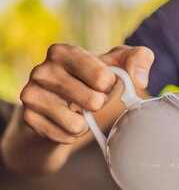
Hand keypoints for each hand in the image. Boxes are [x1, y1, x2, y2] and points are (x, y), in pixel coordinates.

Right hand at [20, 44, 153, 143]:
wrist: (61, 102)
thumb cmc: (95, 78)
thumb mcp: (120, 62)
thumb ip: (139, 58)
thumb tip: (138, 80)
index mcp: (63, 52)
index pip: (103, 78)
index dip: (110, 85)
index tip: (101, 82)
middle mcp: (42, 71)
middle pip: (93, 102)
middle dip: (99, 104)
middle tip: (90, 99)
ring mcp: (30, 95)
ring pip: (77, 124)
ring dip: (85, 123)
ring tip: (77, 111)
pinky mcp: (28, 119)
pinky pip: (65, 137)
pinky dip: (72, 134)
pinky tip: (65, 121)